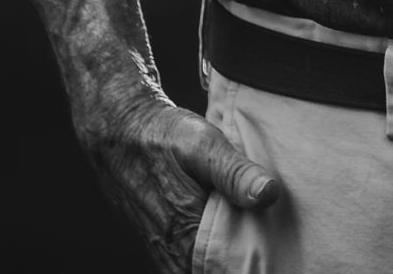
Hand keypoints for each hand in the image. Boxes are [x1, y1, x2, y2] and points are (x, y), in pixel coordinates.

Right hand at [76, 76, 279, 273]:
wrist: (118, 133)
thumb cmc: (161, 136)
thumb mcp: (202, 144)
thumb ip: (235, 172)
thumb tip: (269, 194)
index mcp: (186, 234)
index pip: (231, 269)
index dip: (254, 260)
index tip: (275, 247)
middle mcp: (174, 254)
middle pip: (220, 271)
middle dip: (244, 258)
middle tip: (267, 236)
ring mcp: (166, 255)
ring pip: (206, 269)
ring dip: (228, 257)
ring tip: (252, 230)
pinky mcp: (163, 248)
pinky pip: (193, 263)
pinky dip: (213, 253)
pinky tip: (230, 228)